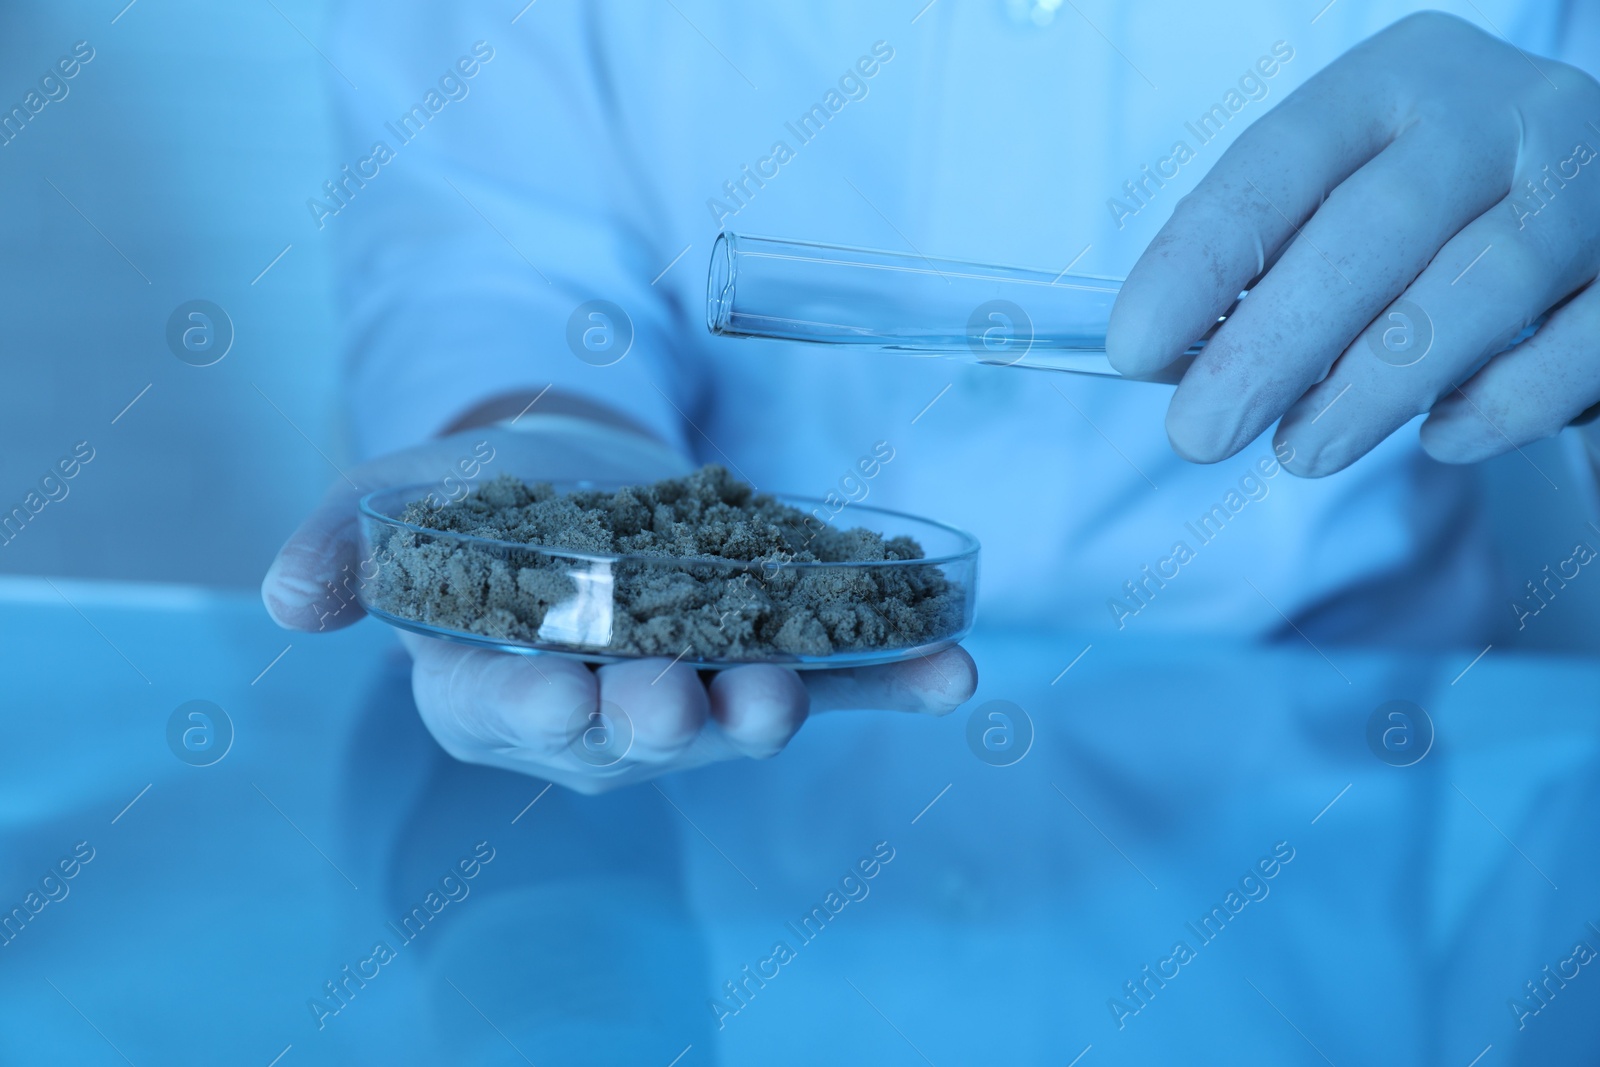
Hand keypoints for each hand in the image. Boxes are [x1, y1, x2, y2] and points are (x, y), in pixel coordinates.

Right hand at [261, 420, 975, 793]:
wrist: (578, 484)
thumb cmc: (475, 503)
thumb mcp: (393, 504)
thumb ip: (342, 547)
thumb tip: (284, 600)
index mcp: (495, 690)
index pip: (504, 711)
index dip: (527, 704)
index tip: (554, 688)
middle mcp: (602, 717)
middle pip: (631, 732)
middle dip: (659, 717)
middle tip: (684, 697)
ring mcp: (695, 696)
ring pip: (733, 719)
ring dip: (775, 706)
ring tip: (797, 686)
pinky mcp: (771, 660)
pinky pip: (836, 682)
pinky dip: (893, 683)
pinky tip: (953, 672)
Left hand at [1108, 12, 1599, 474]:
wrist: (1592, 200)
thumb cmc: (1433, 217)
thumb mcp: (1346, 199)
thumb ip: (1269, 264)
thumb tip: (1169, 362)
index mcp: (1395, 81)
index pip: (1279, 162)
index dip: (1200, 258)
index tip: (1134, 349)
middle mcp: (1498, 113)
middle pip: (1373, 229)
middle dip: (1272, 345)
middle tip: (1200, 434)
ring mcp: (1587, 181)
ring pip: (1477, 286)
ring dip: (1372, 387)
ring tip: (1301, 453)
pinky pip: (1576, 347)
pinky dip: (1497, 405)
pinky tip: (1439, 437)